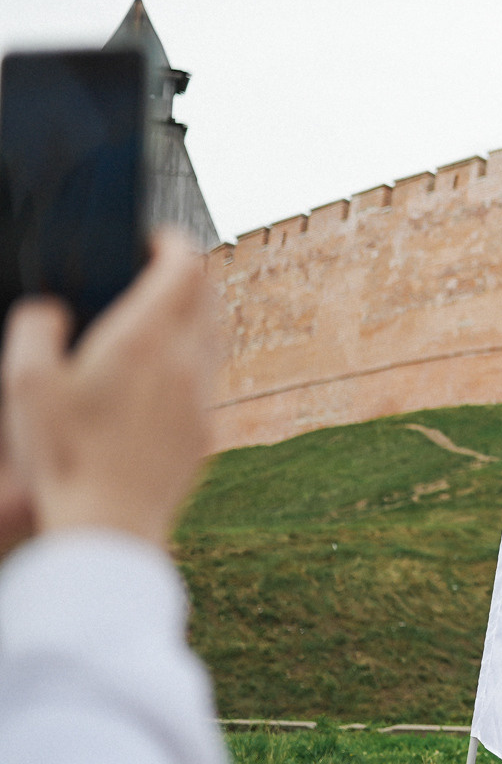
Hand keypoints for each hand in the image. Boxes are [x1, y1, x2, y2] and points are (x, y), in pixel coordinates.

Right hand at [1, 235, 217, 548]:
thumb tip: (51, 307)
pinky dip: (193, 353)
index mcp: (144, 340)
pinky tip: (163, 370)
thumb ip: (35, 328)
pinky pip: (209, 374)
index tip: (153, 238)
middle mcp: (184, 361)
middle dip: (188, 273)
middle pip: (209, 295)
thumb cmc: (63, 456)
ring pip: (215, 334)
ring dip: (195, 313)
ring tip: (161, 315)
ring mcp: (201, 396)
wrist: (111, 525)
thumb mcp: (24, 384)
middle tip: (157, 269)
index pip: (185, 268)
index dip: (172, 242)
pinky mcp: (205, 428)